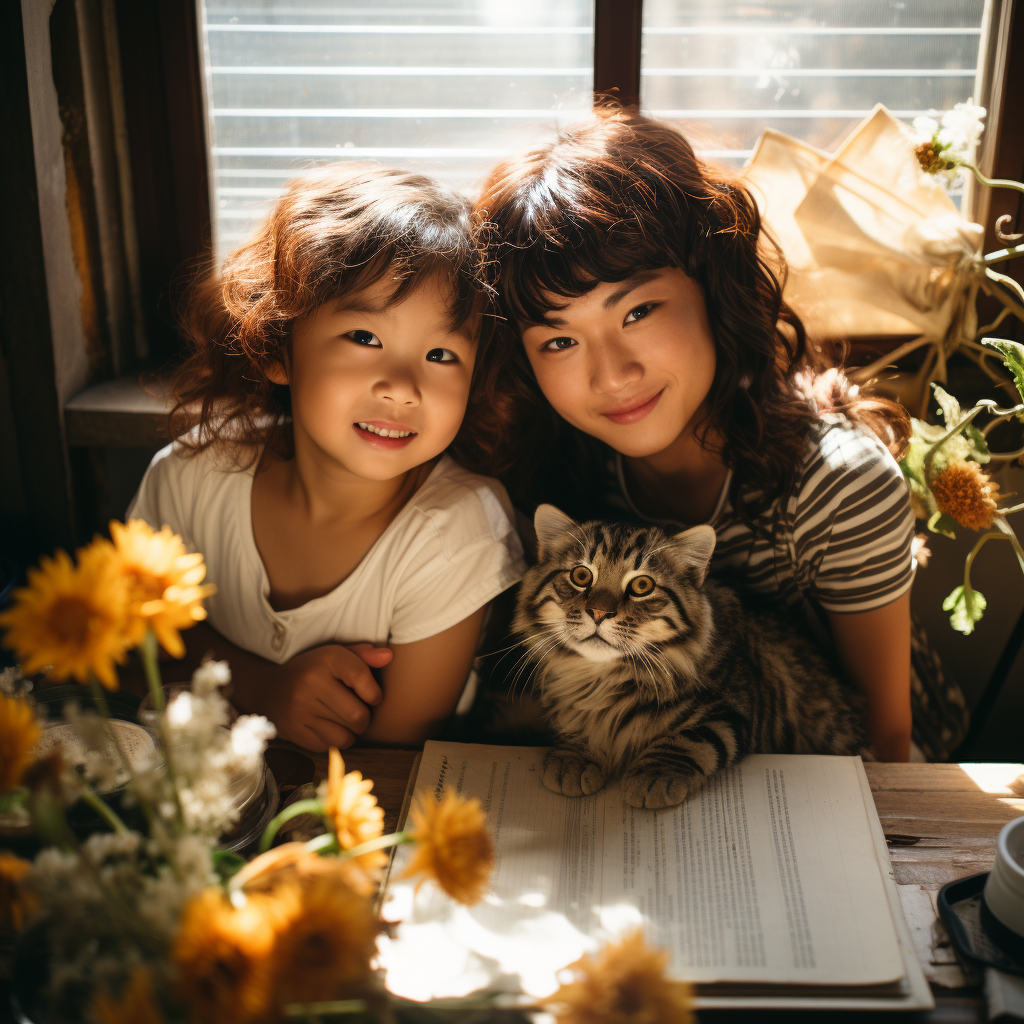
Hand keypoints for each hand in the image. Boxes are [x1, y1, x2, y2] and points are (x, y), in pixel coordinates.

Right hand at [249, 642, 392, 750]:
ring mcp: (300, 709)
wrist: (269, 688)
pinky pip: (328, 746)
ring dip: (350, 732)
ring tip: (342, 720)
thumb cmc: (314, 671)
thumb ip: (364, 655)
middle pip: (358, 716)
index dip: (374, 694)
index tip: (369, 695)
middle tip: (356, 711)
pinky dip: (332, 740)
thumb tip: (388, 657)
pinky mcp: (293, 730)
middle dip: (364, 718)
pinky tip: (325, 726)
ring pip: (345, 736)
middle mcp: (311, 682)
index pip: (364, 681)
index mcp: (327, 659)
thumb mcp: (336, 655)